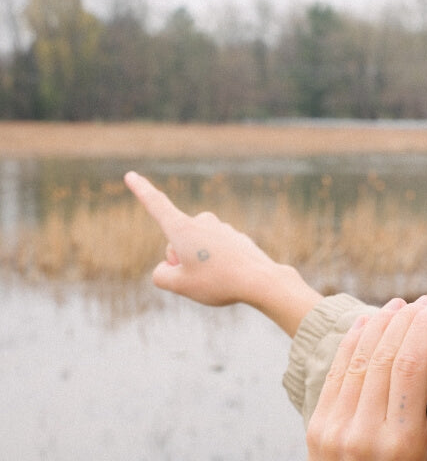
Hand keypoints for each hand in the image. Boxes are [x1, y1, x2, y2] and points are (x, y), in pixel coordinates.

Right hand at [124, 172, 321, 335]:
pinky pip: (217, 254)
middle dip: (180, 261)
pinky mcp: (235, 238)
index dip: (142, 191)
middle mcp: (202, 222)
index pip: (156, 205)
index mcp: (182, 228)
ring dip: (200, 264)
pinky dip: (219, 265)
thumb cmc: (218, 282)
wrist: (261, 281)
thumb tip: (167, 268)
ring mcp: (221, 228)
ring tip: (218, 278)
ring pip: (198, 249)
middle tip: (198, 279)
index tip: (131, 175)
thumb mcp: (179, 285)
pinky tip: (232, 275)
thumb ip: (161, 275)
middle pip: (177, 243)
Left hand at [306, 297, 426, 460]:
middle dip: (403, 320)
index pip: (409, 368)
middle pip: (383, 357)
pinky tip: (366, 324)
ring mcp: (335, 426)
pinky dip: (351, 343)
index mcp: (401, 444)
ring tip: (395, 305)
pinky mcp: (317, 424)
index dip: (422, 329)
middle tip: (420, 302)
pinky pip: (335, 373)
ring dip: (377, 325)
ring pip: (356, 359)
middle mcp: (364, 431)